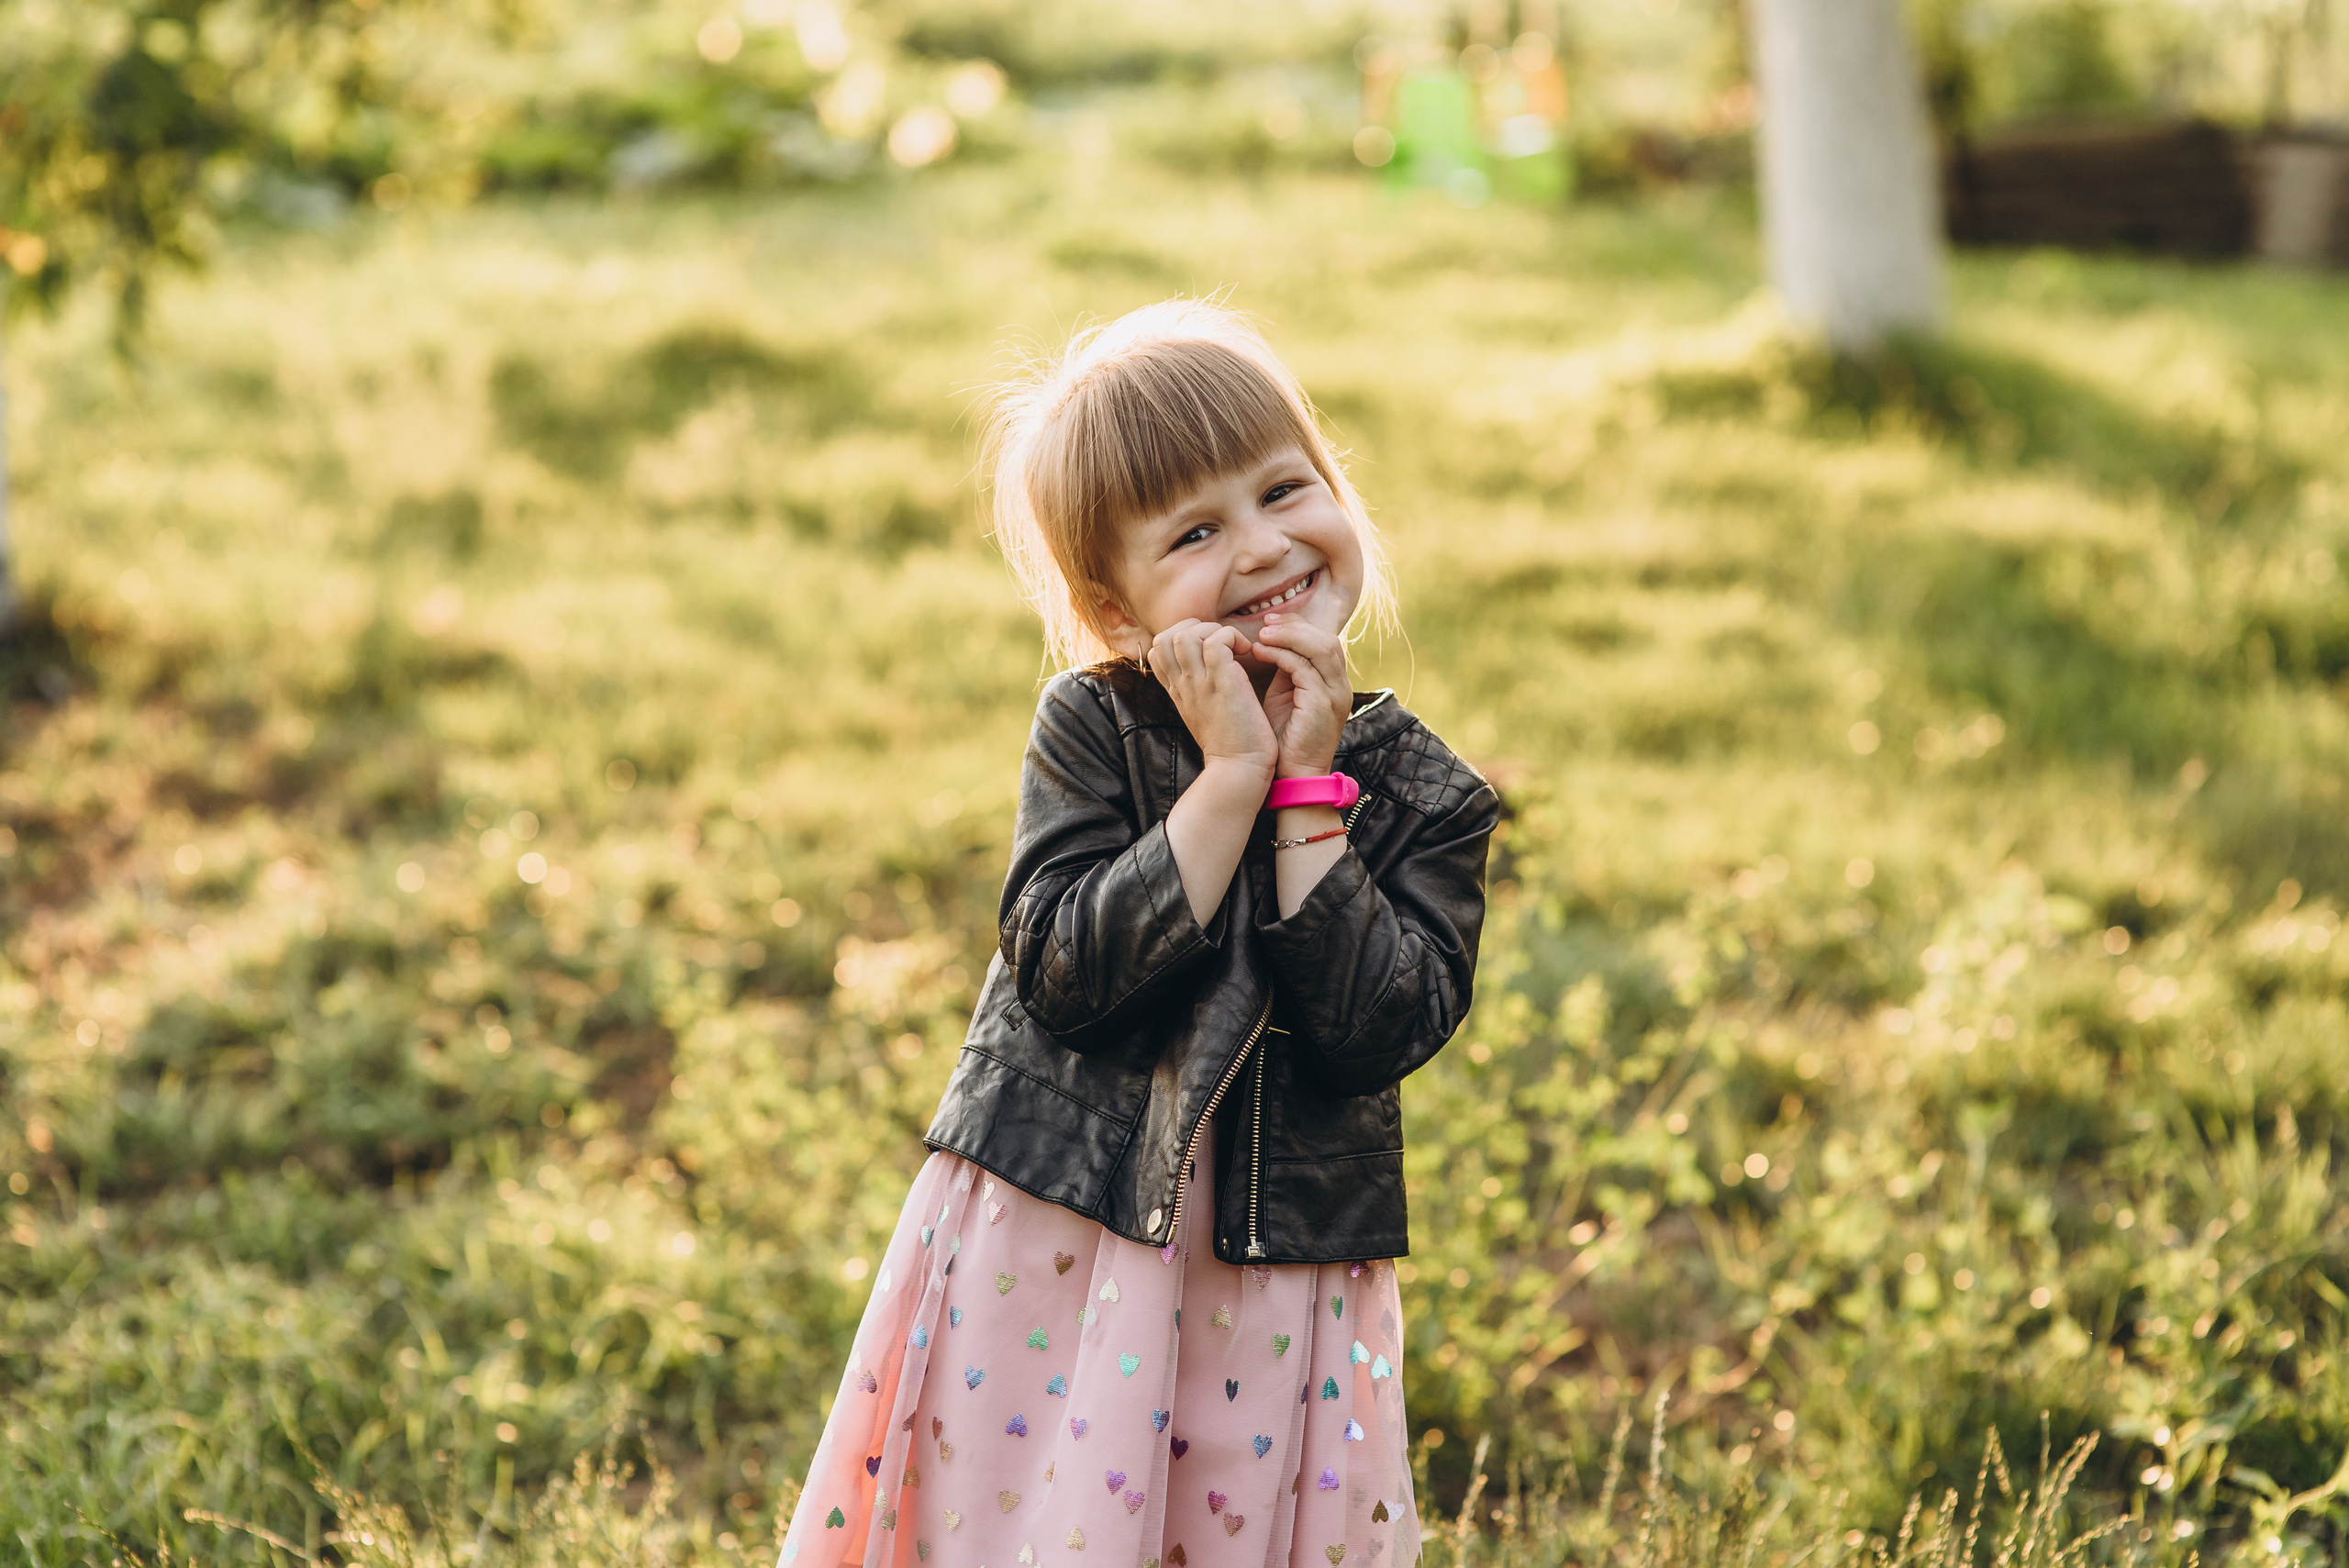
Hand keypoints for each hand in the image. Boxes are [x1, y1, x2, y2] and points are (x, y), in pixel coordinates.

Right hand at [1145, 620, 1277, 779]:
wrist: (1239, 767)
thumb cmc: (1230, 742)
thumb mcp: (1201, 711)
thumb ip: (1196, 688)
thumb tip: (1204, 667)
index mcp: (1176, 690)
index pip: (1157, 648)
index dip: (1180, 636)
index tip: (1207, 648)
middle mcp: (1182, 684)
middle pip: (1165, 636)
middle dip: (1195, 627)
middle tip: (1221, 643)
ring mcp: (1199, 682)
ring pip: (1187, 634)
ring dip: (1214, 630)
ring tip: (1234, 647)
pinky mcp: (1222, 681)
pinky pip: (1217, 641)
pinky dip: (1233, 637)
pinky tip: (1246, 653)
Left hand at [1251, 612, 1349, 779]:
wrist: (1292, 775)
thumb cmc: (1284, 738)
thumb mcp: (1286, 695)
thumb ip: (1286, 669)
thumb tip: (1273, 642)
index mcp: (1335, 682)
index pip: (1325, 640)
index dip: (1299, 626)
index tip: (1270, 622)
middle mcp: (1341, 686)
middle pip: (1326, 639)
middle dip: (1294, 626)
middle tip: (1265, 623)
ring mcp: (1336, 695)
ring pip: (1320, 648)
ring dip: (1288, 636)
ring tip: (1262, 635)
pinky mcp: (1323, 705)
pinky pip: (1304, 668)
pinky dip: (1281, 655)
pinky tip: (1260, 652)